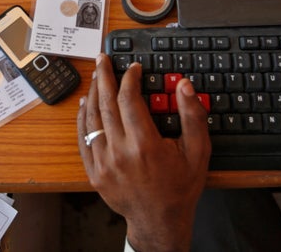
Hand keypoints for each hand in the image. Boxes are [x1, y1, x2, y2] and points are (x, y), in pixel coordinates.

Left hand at [77, 54, 210, 251]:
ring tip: (95, 76)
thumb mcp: (197, 151)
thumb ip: (192, 115)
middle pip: (106, 104)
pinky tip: (85, 104)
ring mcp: (103, 163)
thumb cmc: (180, 186)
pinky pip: (83, 138)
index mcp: (144, 145)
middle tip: (102, 59)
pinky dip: (83, 118)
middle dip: (104, 77)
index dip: (130, 79)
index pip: (129, 100)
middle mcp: (119, 152)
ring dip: (92, 93)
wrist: (160, 221)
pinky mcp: (94, 172)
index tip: (133, 68)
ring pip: (92, 119)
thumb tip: (184, 85)